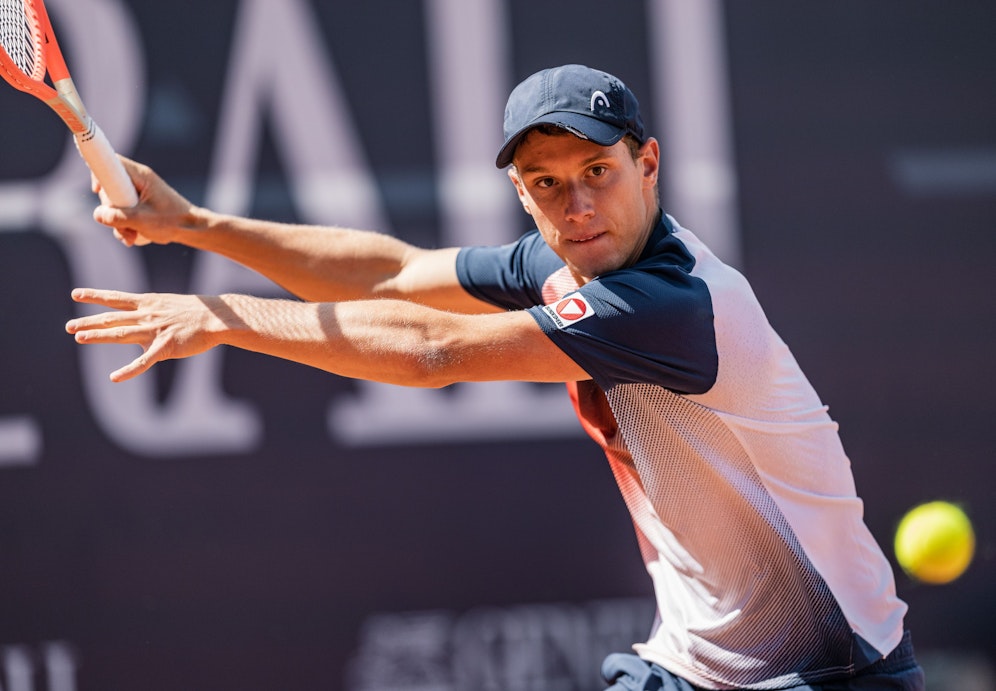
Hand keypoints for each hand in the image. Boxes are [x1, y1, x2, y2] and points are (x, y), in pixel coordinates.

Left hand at [66, 288, 228, 381]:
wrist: (218, 317)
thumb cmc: (198, 312)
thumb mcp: (171, 305)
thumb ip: (154, 314)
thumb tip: (144, 323)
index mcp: (149, 303)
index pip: (116, 298)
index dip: (95, 296)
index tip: (76, 294)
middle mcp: (147, 315)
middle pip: (112, 317)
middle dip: (88, 322)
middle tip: (69, 326)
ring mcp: (155, 331)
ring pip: (121, 333)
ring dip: (98, 336)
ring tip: (79, 338)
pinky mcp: (166, 347)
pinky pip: (144, 361)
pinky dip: (128, 370)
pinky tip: (115, 377)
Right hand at [91, 157, 199, 247]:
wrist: (193, 230)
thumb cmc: (172, 221)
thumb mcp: (142, 221)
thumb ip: (117, 217)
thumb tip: (98, 214)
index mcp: (141, 176)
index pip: (112, 162)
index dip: (99, 173)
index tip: (96, 189)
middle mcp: (139, 180)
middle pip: (110, 188)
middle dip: (111, 211)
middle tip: (121, 227)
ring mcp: (140, 192)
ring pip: (117, 203)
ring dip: (119, 222)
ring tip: (131, 237)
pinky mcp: (141, 203)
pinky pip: (125, 211)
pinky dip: (126, 224)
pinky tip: (133, 237)